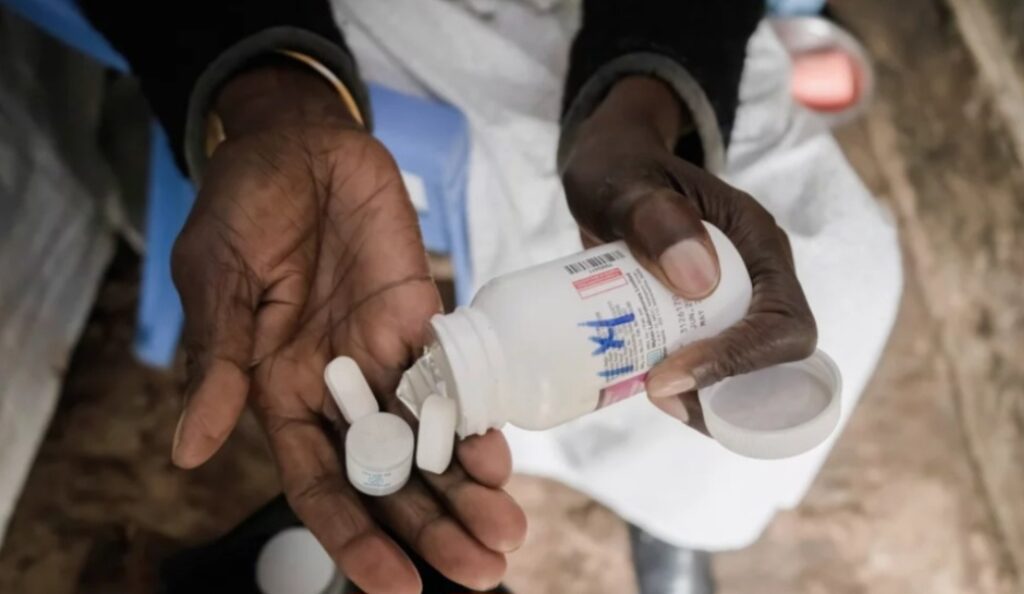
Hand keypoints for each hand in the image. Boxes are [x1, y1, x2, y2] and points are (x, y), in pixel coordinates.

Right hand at [170, 65, 524, 592]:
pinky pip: (457, 377)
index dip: (355, 538)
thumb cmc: (242, 207)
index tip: (398, 587)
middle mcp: (339, 389)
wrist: (299, 143)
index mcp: (278, 392)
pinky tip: (501, 453)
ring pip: (432, 438)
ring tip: (506, 531)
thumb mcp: (219, 282)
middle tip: (483, 573)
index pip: (320, 485)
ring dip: (467, 488)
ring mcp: (386, 357)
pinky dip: (478, 416)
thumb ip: (219, 364)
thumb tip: (188, 452)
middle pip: (390, 476)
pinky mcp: (423, 319)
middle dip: (432, 527)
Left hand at [561, 76, 816, 427]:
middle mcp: (758, 278)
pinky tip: (647, 388)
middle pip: (775, 362)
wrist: (608, 173)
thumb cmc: (617, 169)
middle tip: (657, 395)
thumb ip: (652, 215)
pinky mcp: (706, 322)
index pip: (781, 321)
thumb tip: (699, 279)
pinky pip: (717, 370)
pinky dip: (692, 392)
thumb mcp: (623, 183)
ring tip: (650, 395)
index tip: (669, 376)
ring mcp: (734, 303)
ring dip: (710, 402)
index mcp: (758, 244)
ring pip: (749, 375)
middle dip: (726, 392)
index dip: (738, 360)